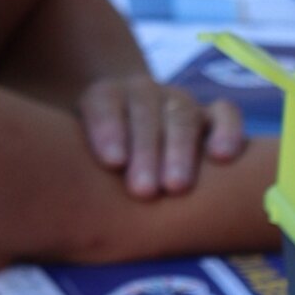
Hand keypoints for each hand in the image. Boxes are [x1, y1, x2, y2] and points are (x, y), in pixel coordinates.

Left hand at [78, 76, 245, 197]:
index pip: (104, 102)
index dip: (108, 128)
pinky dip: (227, 130)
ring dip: (180, 150)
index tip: (112, 162)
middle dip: (145, 150)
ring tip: (176, 188)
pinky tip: (222, 157)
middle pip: (145, 111)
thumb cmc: (102, 166)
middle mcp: (142, 93)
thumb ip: (73, 167)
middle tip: (142, 190)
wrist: (136, 143)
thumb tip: (67, 201)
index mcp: (104, 97)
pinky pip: (225, 114)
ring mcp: (179, 102)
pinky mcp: (212, 115)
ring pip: (183, 115)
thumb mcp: (79, 159)